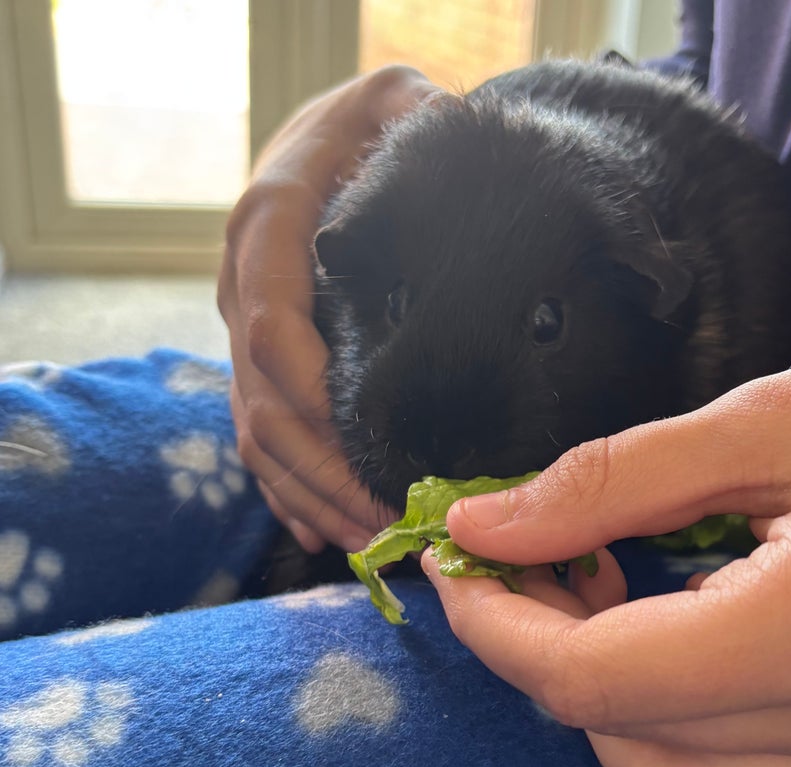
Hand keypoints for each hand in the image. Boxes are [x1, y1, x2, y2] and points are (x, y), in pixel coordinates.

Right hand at [218, 66, 441, 551]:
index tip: (375, 453)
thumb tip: (454, 156)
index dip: (316, 399)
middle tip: (386, 525)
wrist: (332, 130)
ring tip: (367, 545)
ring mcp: (246, 330)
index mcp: (266, 228)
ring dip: (308, 495)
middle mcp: (241, 286)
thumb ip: (420, 124)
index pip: (276, 328)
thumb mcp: (399, 102)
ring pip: (257, 433)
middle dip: (322, 472)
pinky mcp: (262, 360)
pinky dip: (288, 489)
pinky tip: (325, 530)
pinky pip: (259, 438)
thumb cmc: (370, 122)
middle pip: (265, 401)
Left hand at [422, 306, 790, 766]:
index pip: (599, 681)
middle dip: (539, 646)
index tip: (459, 559)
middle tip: (525, 548)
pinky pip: (729, 765)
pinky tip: (665, 612)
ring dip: (598, 684)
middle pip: (620, 730)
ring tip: (594, 576)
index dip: (500, 627)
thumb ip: (614, 477)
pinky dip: (664, 701)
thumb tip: (488, 523)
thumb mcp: (774, 414)